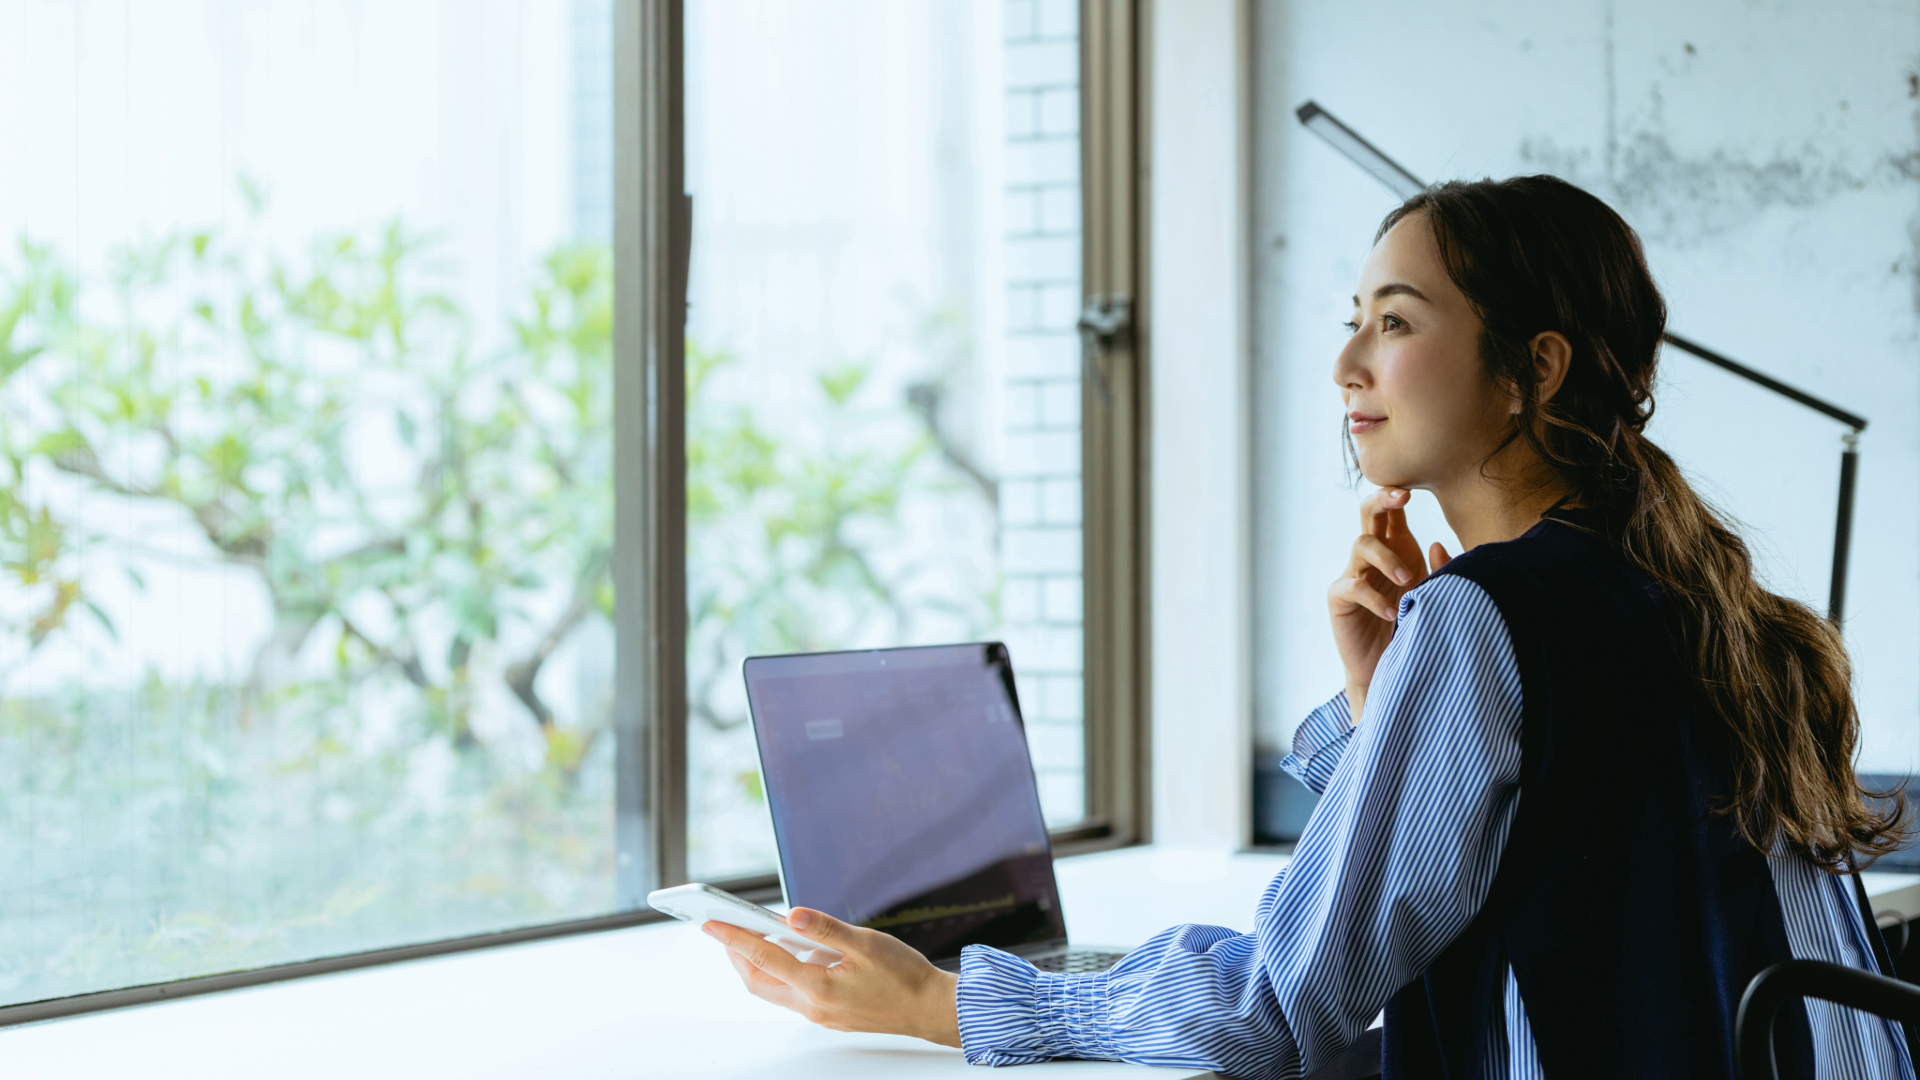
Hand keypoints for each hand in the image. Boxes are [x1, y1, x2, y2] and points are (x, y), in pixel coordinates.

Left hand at [704, 908, 960, 1047]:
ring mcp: (819, 1013)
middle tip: (723, 928)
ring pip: (772, 989)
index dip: (734, 938)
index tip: (711, 923)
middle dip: (736, 954)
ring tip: (749, 937)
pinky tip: (788, 953)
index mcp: (818, 986)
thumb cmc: (904, 977)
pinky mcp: (828, 1014)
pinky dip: (779, 972)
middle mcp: (812, 1005)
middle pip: (758, 980)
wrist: (929, 1009)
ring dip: (756, 965)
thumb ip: (826, 929)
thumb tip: (792, 914)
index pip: (763, 957)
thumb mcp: (866, 943)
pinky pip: (791, 994)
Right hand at [1326, 487, 1449, 721]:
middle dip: (1382, 499)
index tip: (1414, 486)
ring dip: (1387, 558)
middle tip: (1403, 497)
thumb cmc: (1415, 625)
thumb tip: (1437, 544)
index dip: (1397, 493)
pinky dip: (1375, 598)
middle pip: (1368, 513)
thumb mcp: (1436, 593)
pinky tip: (1394, 614)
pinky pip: (1353, 586)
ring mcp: (1353, 574)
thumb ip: (1443, 570)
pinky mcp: (1340, 599)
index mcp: (1397, 547)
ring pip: (1361, 545)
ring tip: (1408, 581)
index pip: (1392, 510)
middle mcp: (1373, 556)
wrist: (1390, 668)